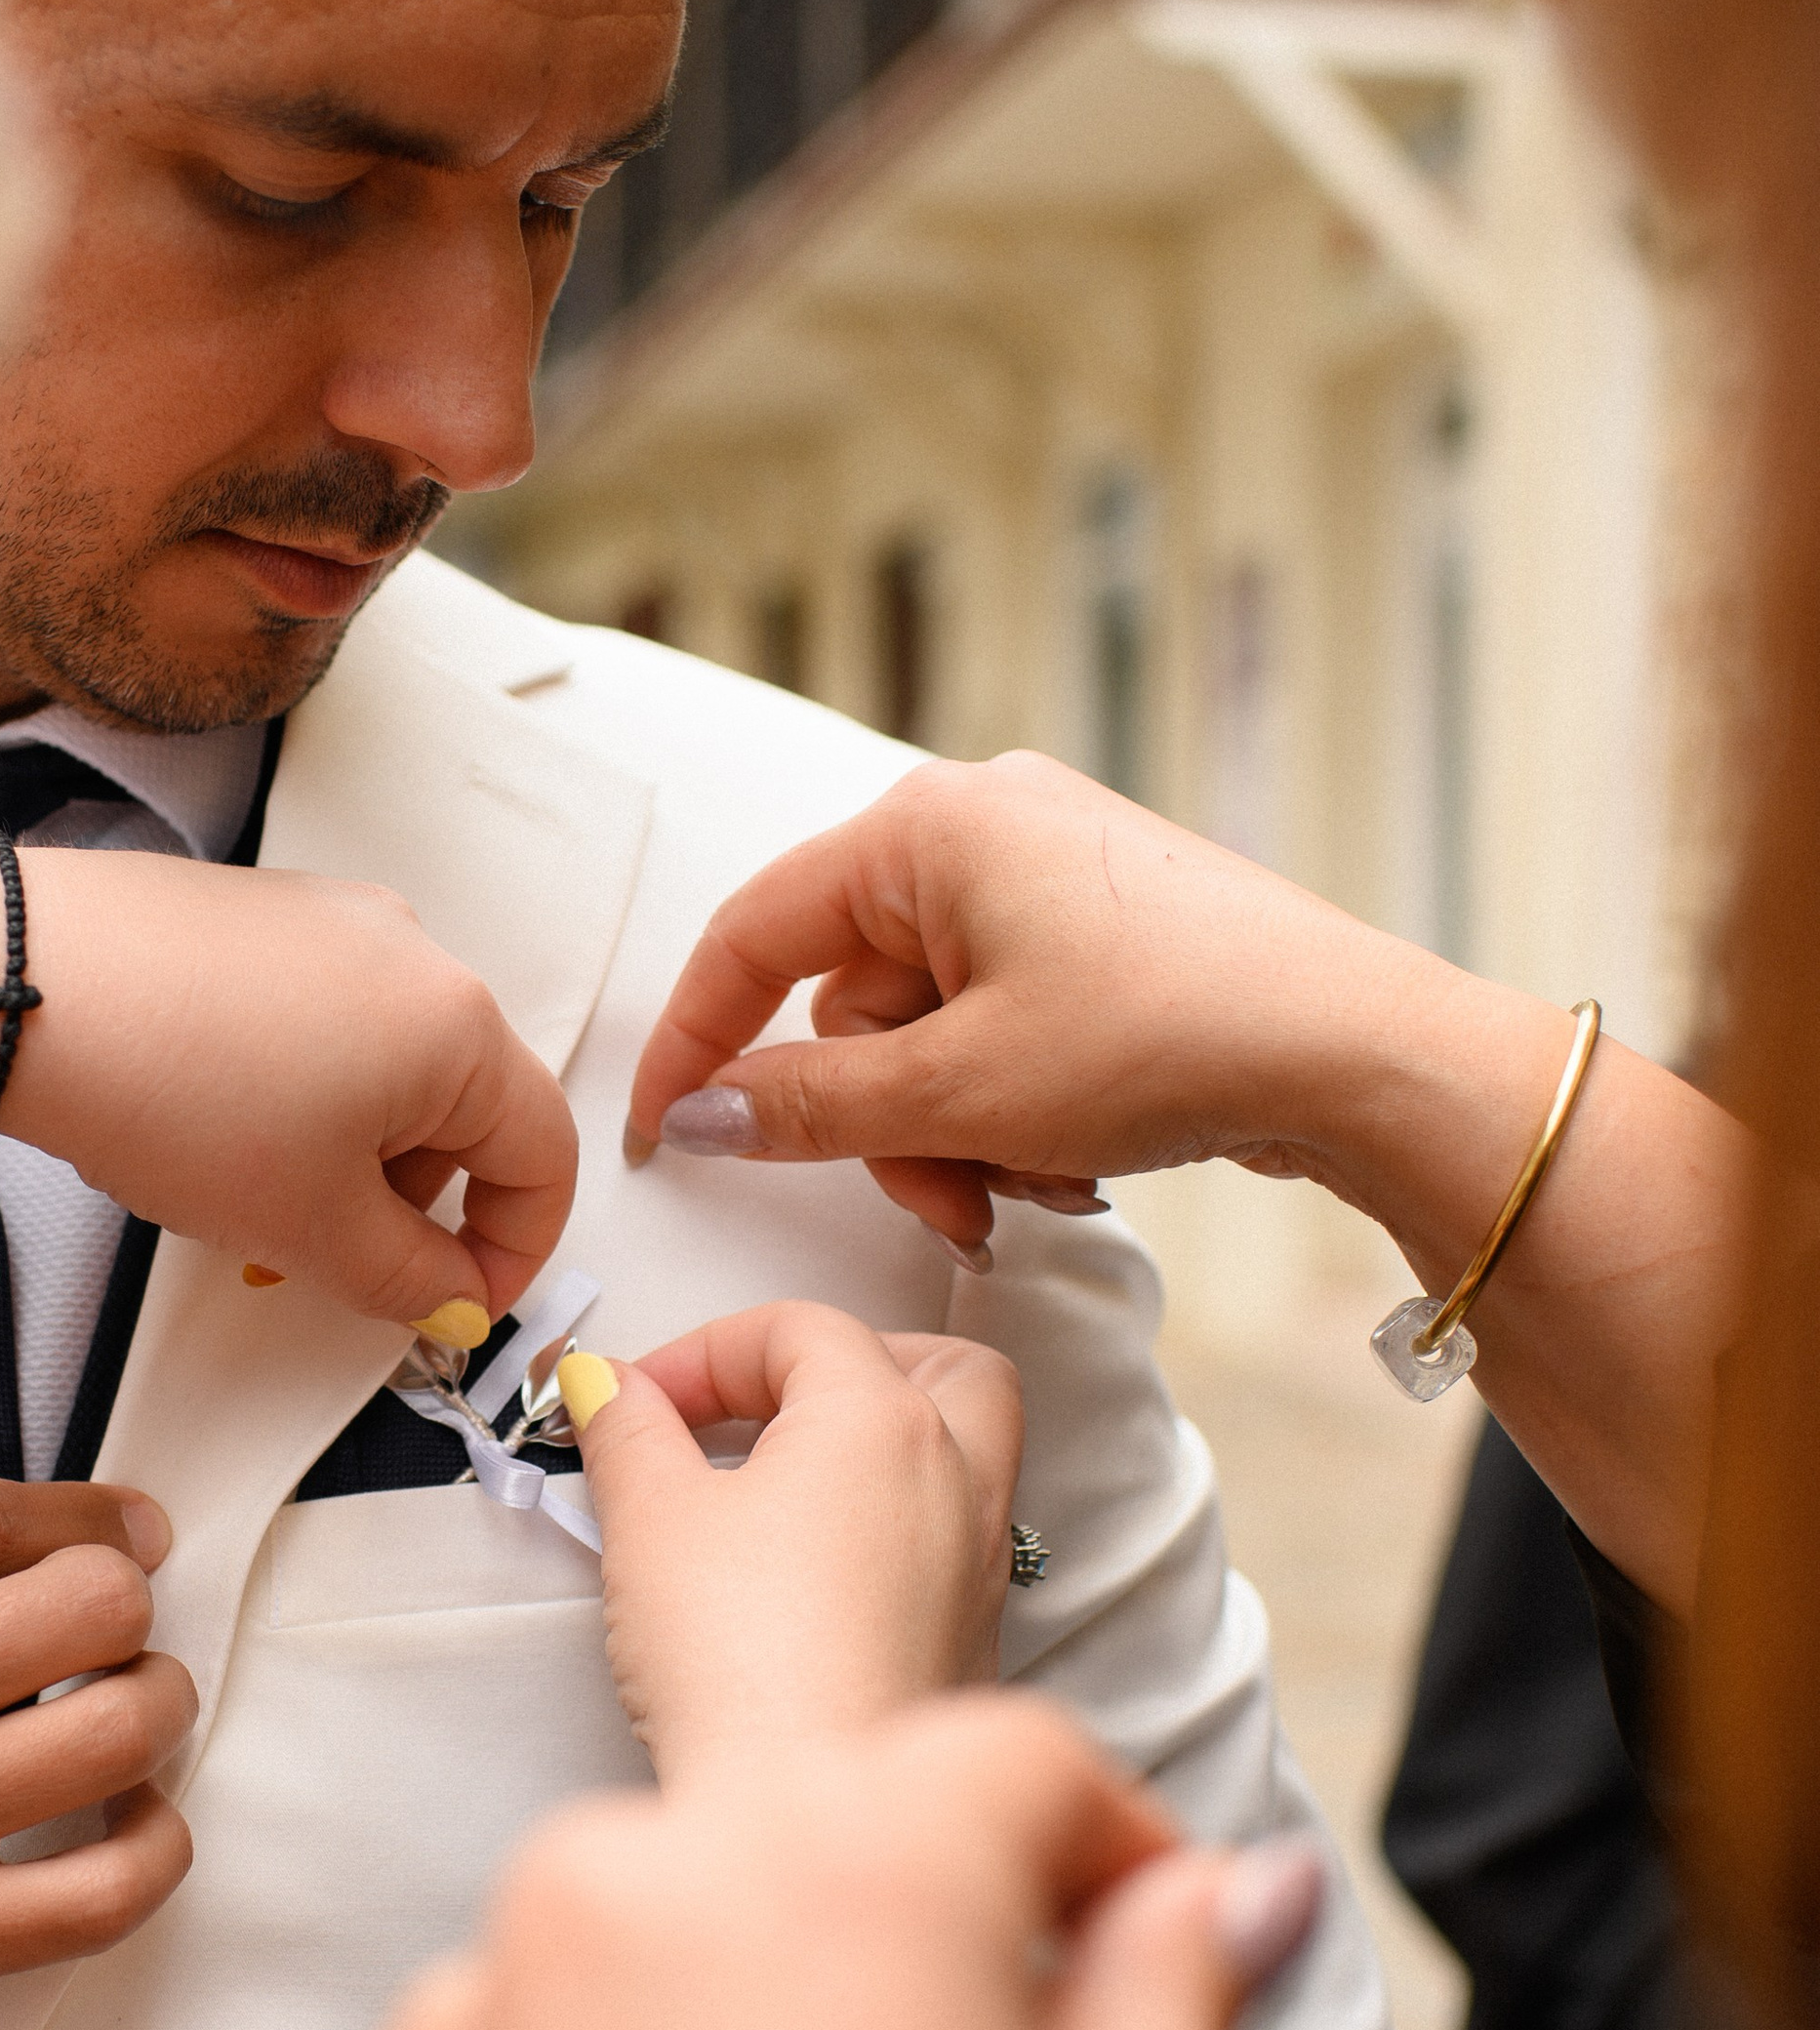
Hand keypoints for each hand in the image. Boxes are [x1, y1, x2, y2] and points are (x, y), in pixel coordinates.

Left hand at [0, 840, 579, 1336]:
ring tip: (257, 1193)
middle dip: (418, 1201)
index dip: (513, 1253)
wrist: (25, 989)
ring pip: (389, 1064)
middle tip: (338, 1261)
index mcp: (461, 1026)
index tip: (456, 1308)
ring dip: (354, 1149)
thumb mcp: (314, 1229)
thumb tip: (452, 1298)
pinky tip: (214, 1123)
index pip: (545, 1155)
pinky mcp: (260, 914)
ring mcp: (334, 920)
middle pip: (467, 1106)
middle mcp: (415, 952)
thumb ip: (410, 1282)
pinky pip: (320, 1017)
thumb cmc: (178, 1095)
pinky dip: (299, 1090)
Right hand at [0, 1482, 195, 2029]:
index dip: (96, 1519)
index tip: (129, 1534)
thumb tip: (31, 1541)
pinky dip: (155, 1848)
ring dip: (154, 1707)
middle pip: (93, 1603)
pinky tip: (130, 1823)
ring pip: (122, 1727)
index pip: (1, 1515)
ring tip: (125, 1713)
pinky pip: (106, 1890)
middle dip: (123, 1604)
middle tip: (108, 1629)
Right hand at [560, 1304, 1022, 1781]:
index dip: (703, 1349)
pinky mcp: (974, 1634)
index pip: (800, 1329)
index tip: (635, 1403)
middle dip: (847, 1364)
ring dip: (884, 1438)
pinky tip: (818, 1567)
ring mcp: (980, 1558)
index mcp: (883, 1417)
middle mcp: (958, 1474)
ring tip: (791, 1477)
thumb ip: (626, 1429)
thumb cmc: (739, 1658)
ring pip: (967, 1449)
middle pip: (935, 1364)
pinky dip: (897, 1520)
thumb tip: (606, 1383)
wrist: (811, 1805)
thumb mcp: (650, 1519)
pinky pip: (955, 1537)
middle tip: (758, 1405)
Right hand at [623, 750, 1559, 1255]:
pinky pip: (1001, 1027)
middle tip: (945, 1200)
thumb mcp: (963, 1091)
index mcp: (926, 830)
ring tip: (1036, 1183)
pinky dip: (1017, 1107)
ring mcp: (1050, 877)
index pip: (754, 935)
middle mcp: (983, 830)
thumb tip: (707, 1112)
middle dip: (890, 1123)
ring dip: (959, 1131)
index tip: (666, 1129)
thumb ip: (810, 1107)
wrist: (1364, 1052)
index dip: (698, 1043)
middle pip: (854, 1002)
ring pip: (930, 1032)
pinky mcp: (1103, 933)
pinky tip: (1080, 1156)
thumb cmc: (1182, 1030)